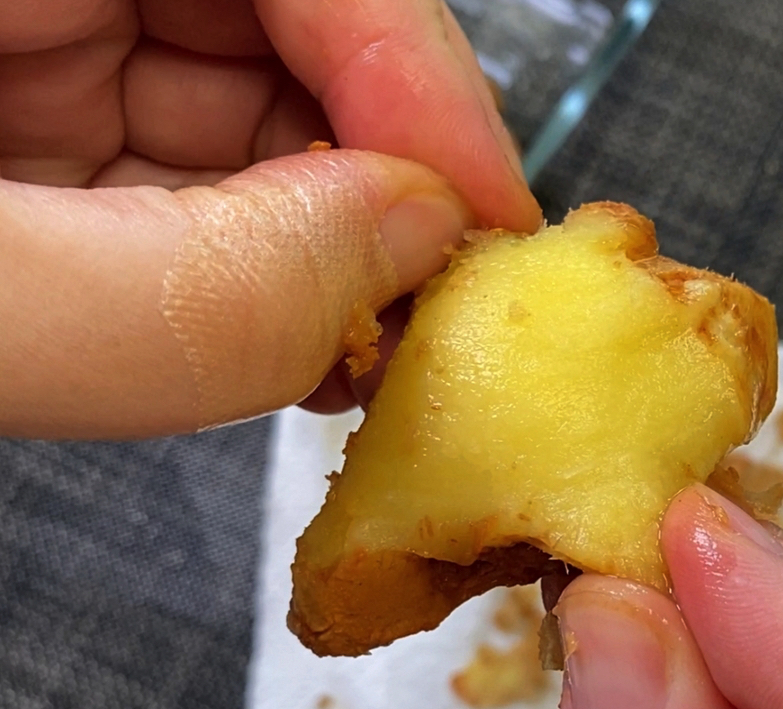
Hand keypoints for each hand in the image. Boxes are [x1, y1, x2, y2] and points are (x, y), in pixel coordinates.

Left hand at [0, 0, 539, 438]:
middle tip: (442, 296)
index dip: (419, 73)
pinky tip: (306, 348)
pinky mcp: (35, 158)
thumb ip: (200, 283)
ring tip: (377, 346)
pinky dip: (269, 284)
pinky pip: (192, 195)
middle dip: (388, 170)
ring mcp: (33, 76)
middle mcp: (40, 4)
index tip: (486, 213)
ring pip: (253, 124)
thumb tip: (411, 244)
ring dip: (338, 245)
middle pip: (294, 40)